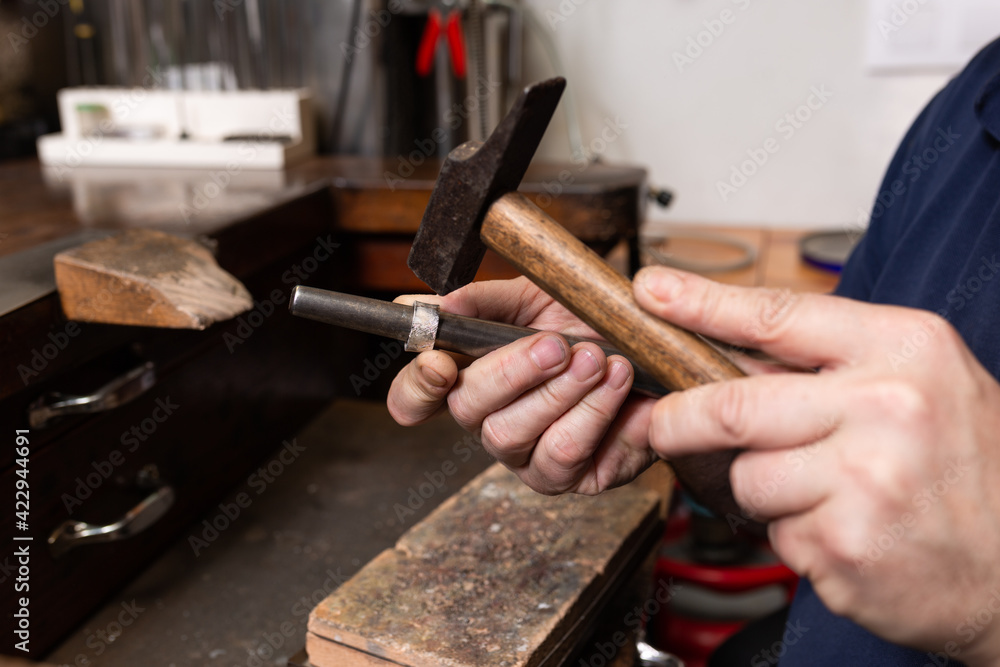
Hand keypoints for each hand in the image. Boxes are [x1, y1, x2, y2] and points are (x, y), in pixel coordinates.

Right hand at [387, 276, 658, 494]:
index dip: (416, 387)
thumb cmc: (589, 324)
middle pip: (469, 411)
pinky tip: (618, 383)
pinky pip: (567, 454)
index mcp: (471, 379)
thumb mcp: (538, 298)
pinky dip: (595, 414)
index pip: (414, 398)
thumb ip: (485, 301)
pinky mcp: (572, 479)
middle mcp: (490, 423)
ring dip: (559, 394)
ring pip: (514, 435)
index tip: (439, 364)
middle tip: (555, 345)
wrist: (656, 353)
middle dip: (512, 374)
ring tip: (598, 359)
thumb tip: (438, 304)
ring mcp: (528, 458)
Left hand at [634, 266, 999, 663]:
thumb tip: (725, 351)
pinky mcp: (844, 543)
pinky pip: (775, 530)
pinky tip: (845, 529)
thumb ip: (830, 363)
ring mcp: (864, 479)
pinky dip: (795, 532)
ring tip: (824, 492)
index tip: (652, 292)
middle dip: (682, 418)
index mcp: (903, 348)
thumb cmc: (969, 466)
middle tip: (665, 423)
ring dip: (764, 488)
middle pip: (733, 404)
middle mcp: (885, 406)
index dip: (702, 303)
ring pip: (747, 475)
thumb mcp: (920, 381)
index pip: (776, 316)